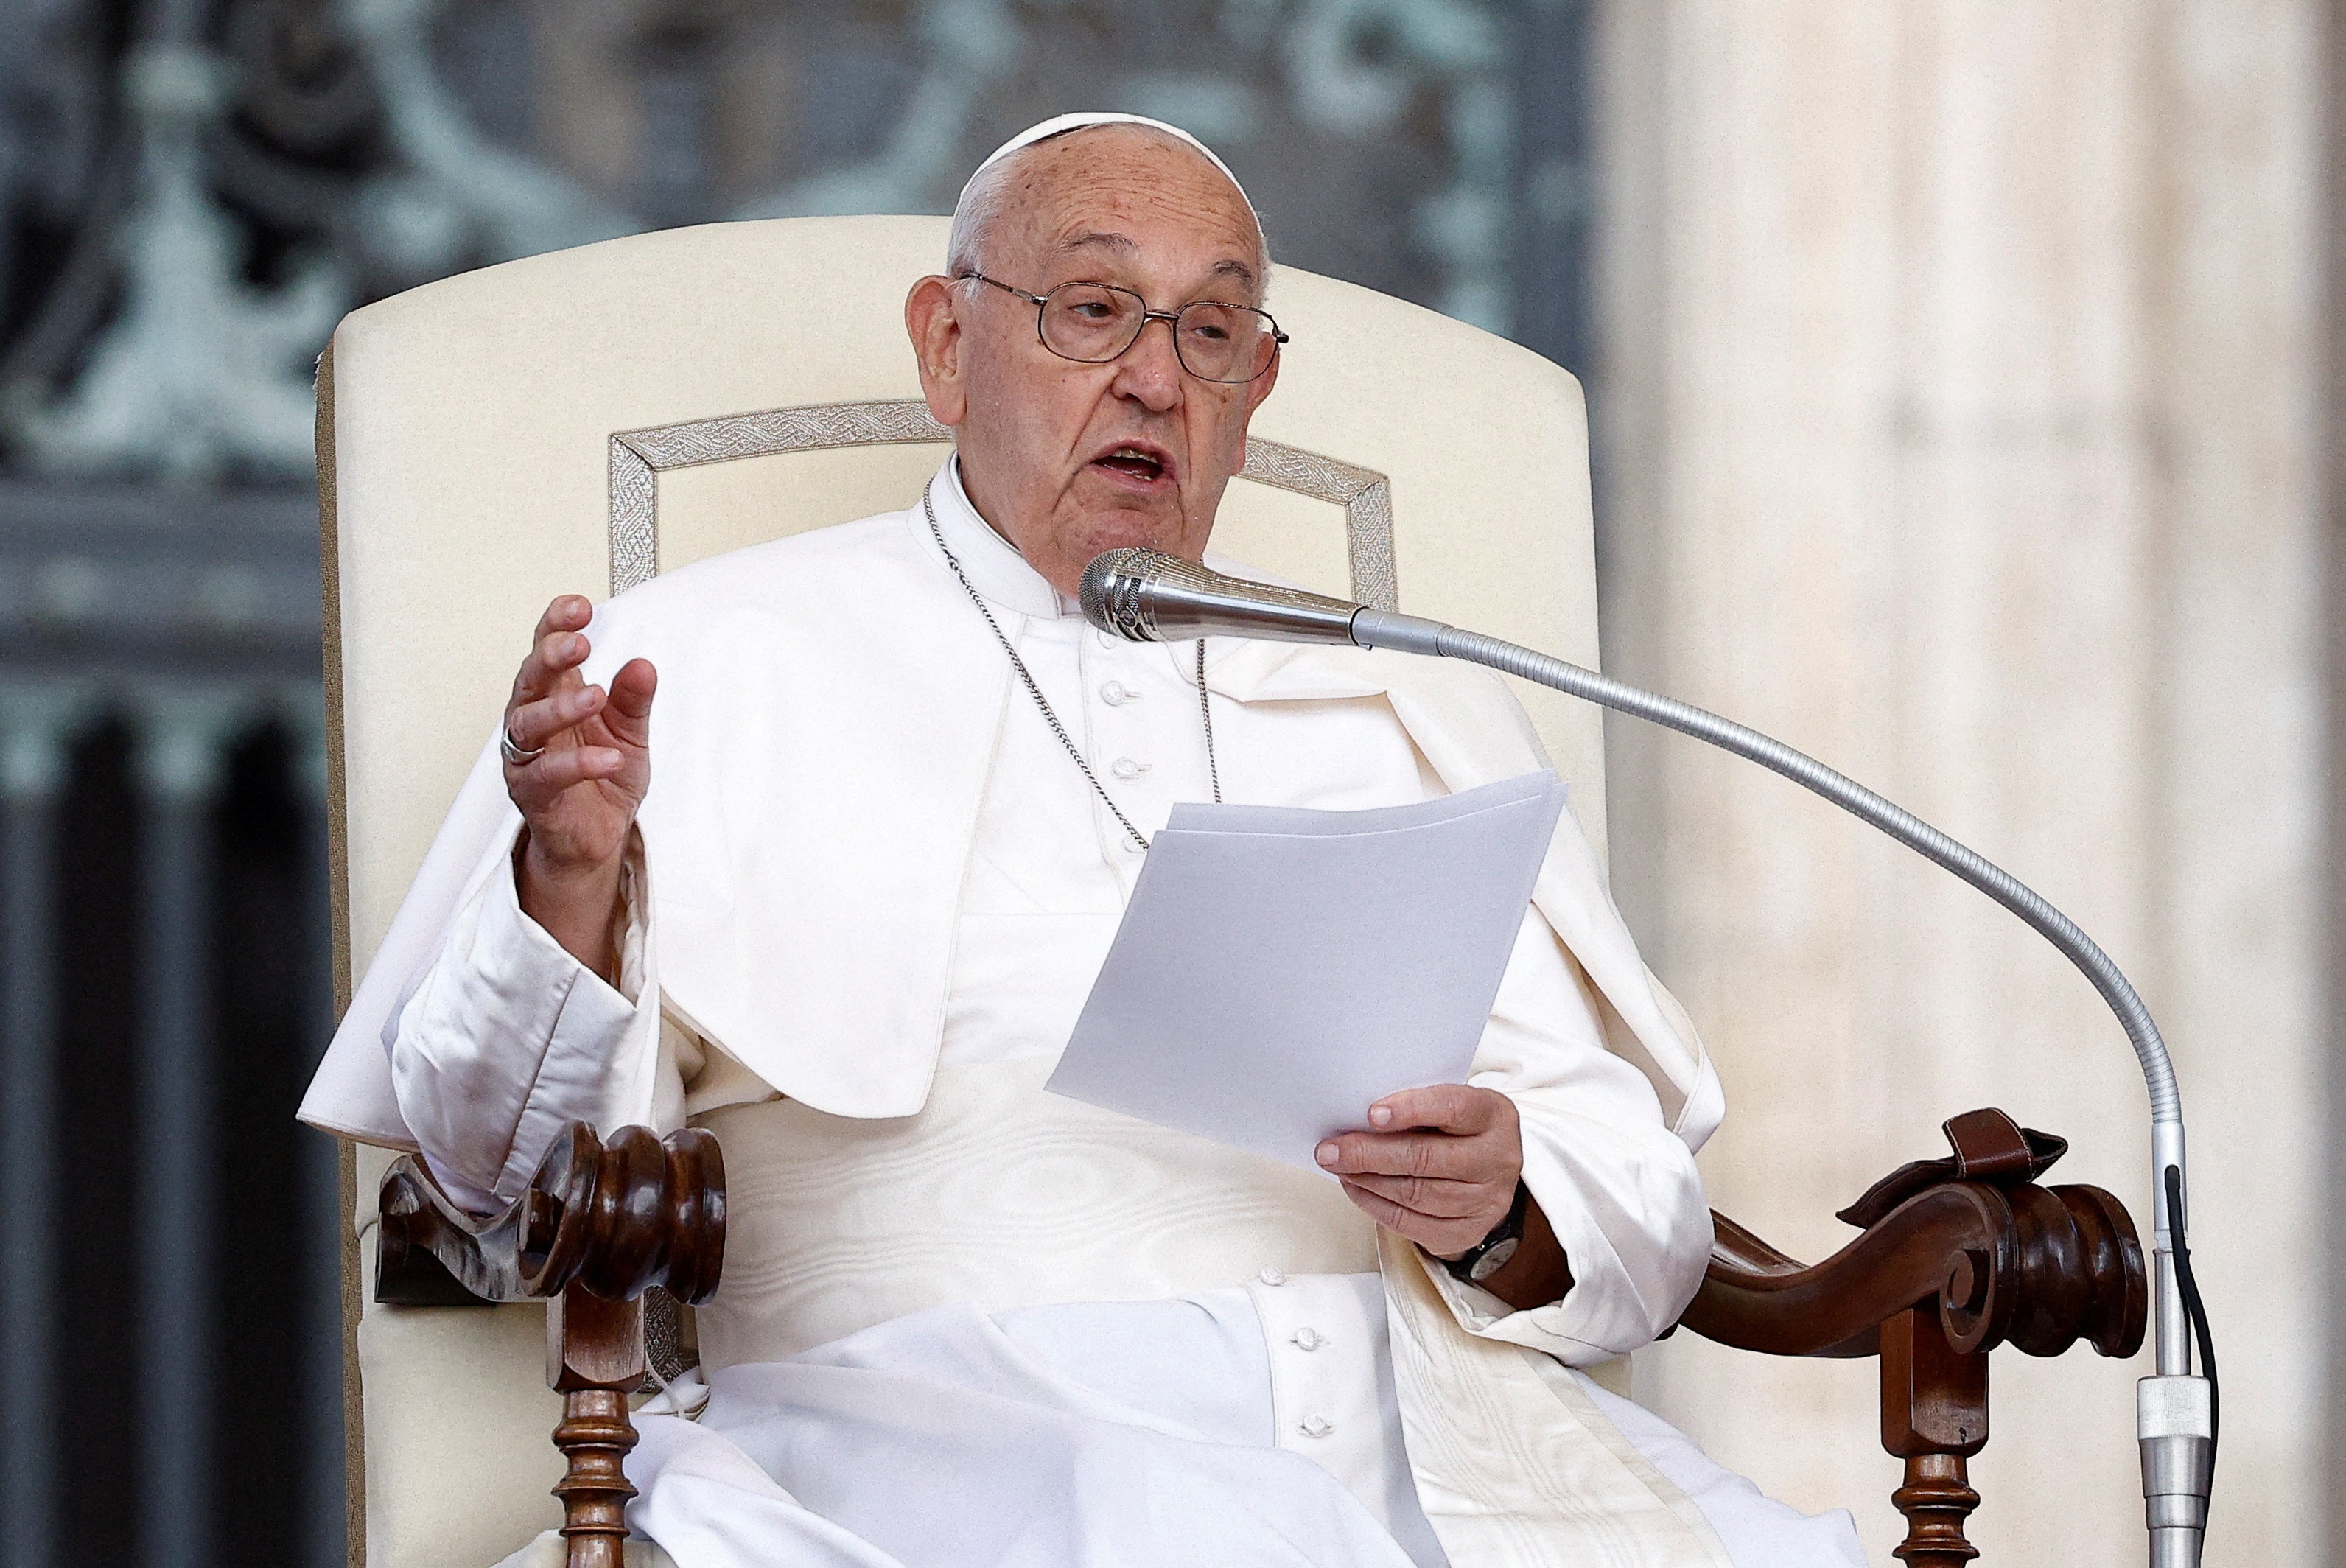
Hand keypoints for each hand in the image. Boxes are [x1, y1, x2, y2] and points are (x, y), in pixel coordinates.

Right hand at [503, 595, 655, 972]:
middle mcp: (534, 719)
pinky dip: (578, 765)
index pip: (547, 649)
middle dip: (550, 655)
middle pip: (529, 677)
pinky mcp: (532, 792)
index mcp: (557, 694)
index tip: (579, 607)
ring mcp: (528, 756)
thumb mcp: (630, 732)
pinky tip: (607, 758)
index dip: (556, 624)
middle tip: (579, 642)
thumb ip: (634, 700)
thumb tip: (644, 665)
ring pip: (528, 722)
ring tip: (595, 696)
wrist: (596, 836)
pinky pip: (548, 775)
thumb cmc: (604, 777)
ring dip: (561, 707)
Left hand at [1315, 1085, 1522, 1259]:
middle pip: (1426, 1158)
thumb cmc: (1457, 1128)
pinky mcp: (1467, 1232)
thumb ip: (1416, 1104)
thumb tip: (1356, 1116)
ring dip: (1367, 1180)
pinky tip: (1355, 1188)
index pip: (1453, 1108)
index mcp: (1493, 1116)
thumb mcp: (1449, 1104)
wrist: (1489, 1172)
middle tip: (1330, 1149)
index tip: (1371, 1114)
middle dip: (1370, 1154)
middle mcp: (1497, 1159)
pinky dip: (1375, 1205)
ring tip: (1338, 1166)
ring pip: (1415, 1194)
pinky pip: (1411, 1223)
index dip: (1412, 1109)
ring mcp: (1486, 1201)